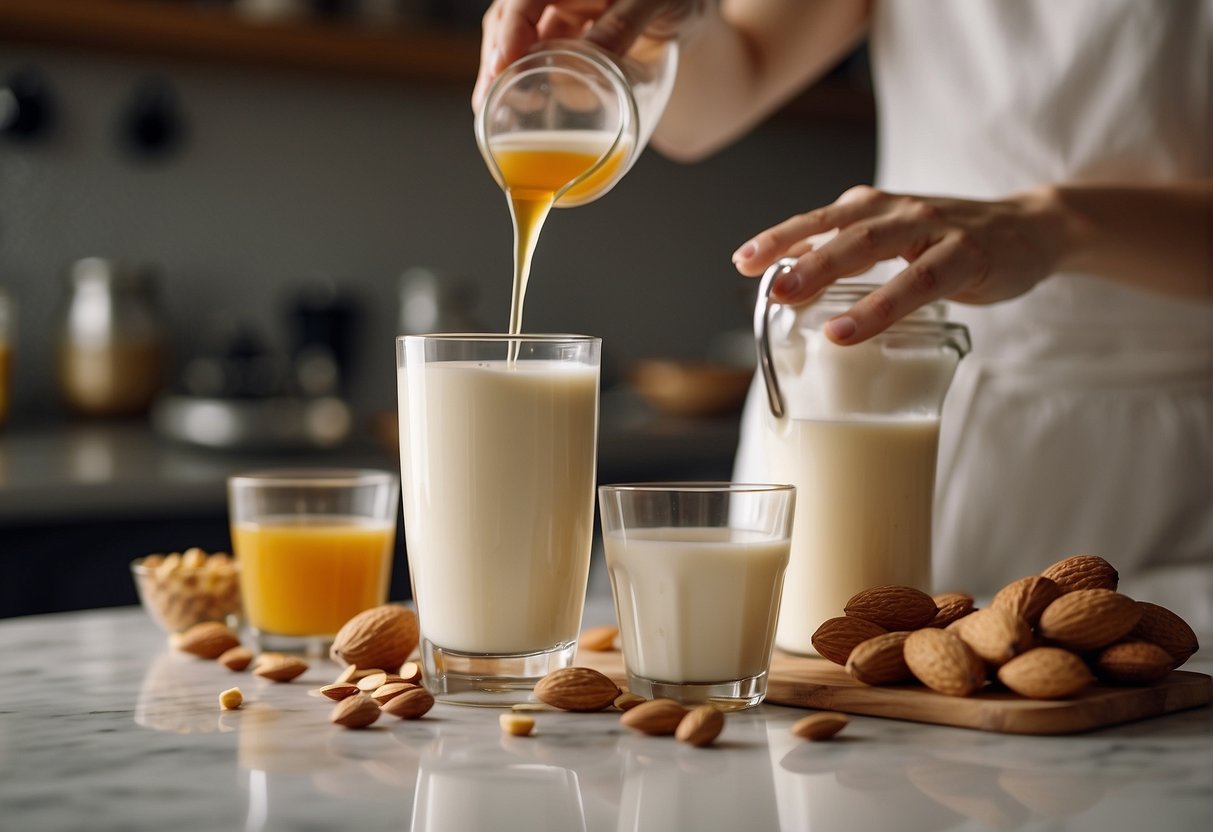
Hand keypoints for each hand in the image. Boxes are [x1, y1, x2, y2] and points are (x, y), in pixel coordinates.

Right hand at [473, 0, 701, 110]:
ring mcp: (557, 15)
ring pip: (515, 40)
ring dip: (501, 73)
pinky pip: (534, 57)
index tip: (503, 64)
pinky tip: (520, 105)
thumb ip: (624, 24)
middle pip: (509, 20)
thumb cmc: (676, 0)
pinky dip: (522, 81)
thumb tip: (590, 59)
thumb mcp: (656, 5)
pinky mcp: (562, 40)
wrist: (684, 14)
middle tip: (487, 99)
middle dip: (495, 58)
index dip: (509, 29)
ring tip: (490, 107)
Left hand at [732, 185, 1063, 343]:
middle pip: (838, 228)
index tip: (743, 259)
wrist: (1031, 229)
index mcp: (876, 207)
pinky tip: (848, 329)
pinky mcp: (966, 256)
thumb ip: (850, 253)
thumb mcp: (895, 240)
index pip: (820, 218)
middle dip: (795, 252)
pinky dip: (879, 306)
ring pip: (872, 247)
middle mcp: (899, 211)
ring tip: (790, 299)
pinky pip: (918, 282)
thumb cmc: (951, 241)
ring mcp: (934, 229)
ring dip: (827, 271)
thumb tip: (793, 277)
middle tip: (760, 277)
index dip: (780, 237)